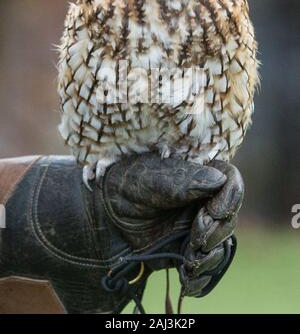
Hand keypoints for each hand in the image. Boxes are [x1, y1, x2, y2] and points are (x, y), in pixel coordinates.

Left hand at [100, 154, 243, 298]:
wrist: (101, 216)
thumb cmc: (124, 187)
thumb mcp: (151, 178)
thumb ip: (184, 180)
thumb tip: (219, 179)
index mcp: (197, 176)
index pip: (230, 180)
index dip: (230, 197)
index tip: (213, 212)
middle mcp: (201, 201)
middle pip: (229, 217)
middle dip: (216, 231)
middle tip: (194, 237)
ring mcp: (195, 226)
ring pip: (222, 244)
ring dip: (211, 256)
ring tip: (189, 258)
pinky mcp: (185, 249)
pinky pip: (205, 266)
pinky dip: (202, 275)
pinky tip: (189, 278)